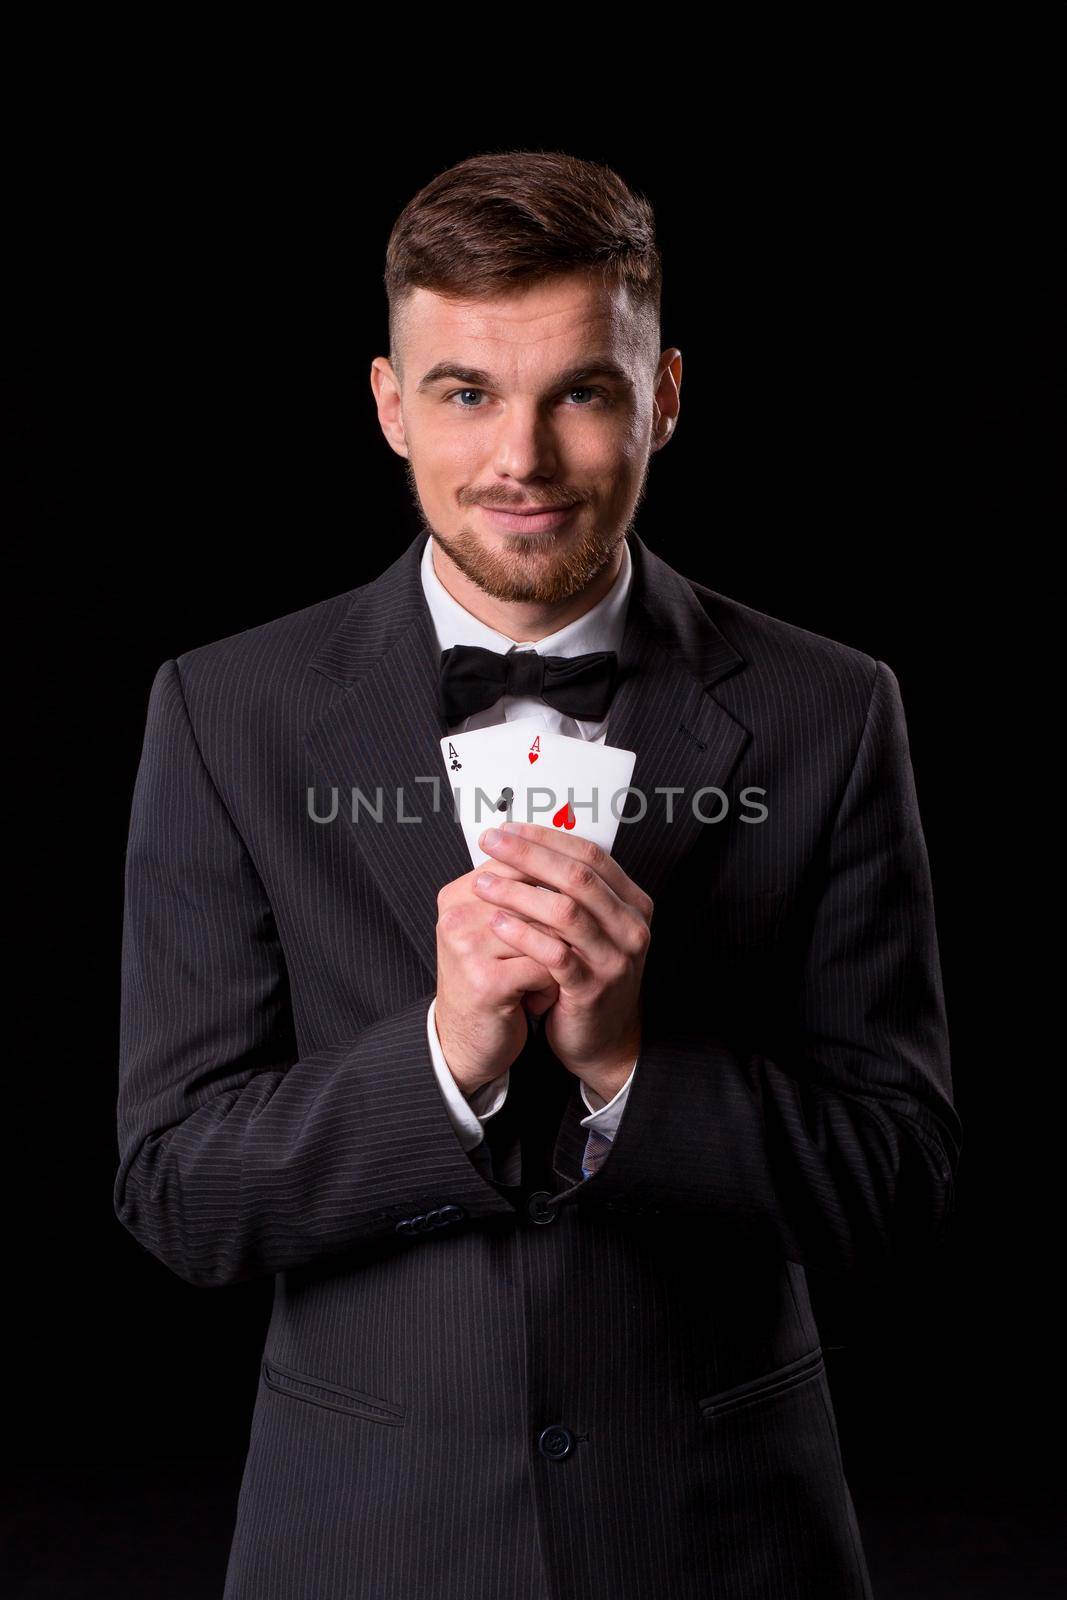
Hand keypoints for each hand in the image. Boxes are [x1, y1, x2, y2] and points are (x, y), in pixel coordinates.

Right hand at [435, 858, 560, 1096]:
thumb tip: (570, 859)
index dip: (555, 881)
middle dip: (561, 923)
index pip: (518, 863)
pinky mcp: (486, 982)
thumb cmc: (490, 982)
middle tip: (570, 944)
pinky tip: (545, 997)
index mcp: (458, 895)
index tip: (570, 907)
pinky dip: (555, 984)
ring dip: (562, 954)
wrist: (465, 1044)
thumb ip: (519, 895)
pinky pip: (546, 966)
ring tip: (555, 973)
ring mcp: (468, 948)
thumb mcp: (495, 933)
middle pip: (536, 895)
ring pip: (547, 930)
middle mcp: (458, 916)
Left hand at [473, 820, 652, 1101]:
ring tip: (483, 884)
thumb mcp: (589, 928)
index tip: (507, 828)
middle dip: (528, 855)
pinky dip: (523, 935)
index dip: (546, 837)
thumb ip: (569, 891)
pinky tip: (496, 923)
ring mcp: (615, 959)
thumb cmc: (586, 976)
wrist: (602, 1040)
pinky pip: (555, 954)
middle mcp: (631, 927)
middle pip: (578, 876)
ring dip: (519, 893)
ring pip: (566, 912)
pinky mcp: (592, 989)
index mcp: (631, 903)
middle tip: (491, 842)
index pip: (589, 854)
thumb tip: (522, 844)